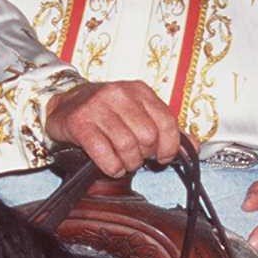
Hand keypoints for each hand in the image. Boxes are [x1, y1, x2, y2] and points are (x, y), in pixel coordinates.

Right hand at [45, 79, 183, 177]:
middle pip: (147, 137)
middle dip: (145, 155)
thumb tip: (194, 146)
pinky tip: (111, 166)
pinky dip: (112, 166)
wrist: (63, 105)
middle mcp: (119, 94)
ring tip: (124, 163)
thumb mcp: (137, 113)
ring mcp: (97, 107)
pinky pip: (104, 153)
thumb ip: (166, 128)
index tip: (163, 156)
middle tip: (137, 158)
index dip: (169, 146)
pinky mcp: (80, 123)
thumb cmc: (105, 113)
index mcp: (139, 90)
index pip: (166, 122)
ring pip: (127, 146)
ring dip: (128, 163)